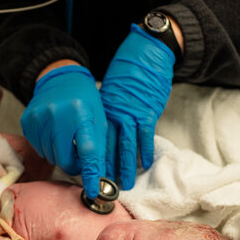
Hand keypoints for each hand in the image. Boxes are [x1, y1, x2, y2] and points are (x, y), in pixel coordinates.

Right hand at [20, 64, 106, 197]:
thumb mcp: (99, 119)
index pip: (88, 151)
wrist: (60, 78)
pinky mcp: (27, 121)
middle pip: (64, 159)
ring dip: (60, 155)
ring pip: (50, 156)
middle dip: (73, 165)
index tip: (93, 191)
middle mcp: (57, 115)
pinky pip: (39, 148)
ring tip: (66, 139)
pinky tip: (54, 134)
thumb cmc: (84, 100)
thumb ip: (100, 148)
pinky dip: (48, 147)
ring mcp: (39, 118)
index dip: (91, 174)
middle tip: (78, 158)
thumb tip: (102, 178)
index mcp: (81, 113)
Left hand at [99, 24, 174, 188]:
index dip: (94, 157)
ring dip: (126, 167)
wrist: (146, 53)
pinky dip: (145, 152)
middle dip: (106, 168)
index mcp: (104, 109)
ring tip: (125, 183)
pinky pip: (146, 137)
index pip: (96, 138)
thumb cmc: (128, 71)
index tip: (90, 172)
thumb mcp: (110, 91)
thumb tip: (103, 131)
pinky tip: (145, 164)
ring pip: (126, 146)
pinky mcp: (148, 112)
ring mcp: (131, 114)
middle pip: (108, 146)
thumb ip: (107, 112)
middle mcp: (114, 114)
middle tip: (104, 186)